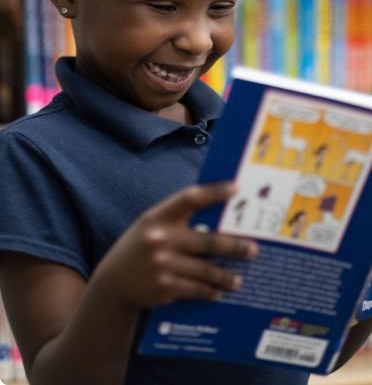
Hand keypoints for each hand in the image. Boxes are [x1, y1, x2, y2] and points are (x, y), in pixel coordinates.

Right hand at [99, 182, 258, 308]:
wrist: (113, 282)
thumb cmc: (140, 246)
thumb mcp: (151, 225)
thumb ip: (177, 219)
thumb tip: (218, 214)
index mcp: (157, 217)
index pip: (189, 199)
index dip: (214, 192)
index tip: (236, 189)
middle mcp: (160, 239)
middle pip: (208, 241)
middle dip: (235, 246)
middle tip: (254, 249)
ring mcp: (163, 265)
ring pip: (206, 270)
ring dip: (226, 275)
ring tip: (240, 279)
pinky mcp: (165, 287)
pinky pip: (196, 289)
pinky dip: (210, 291)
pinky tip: (219, 291)